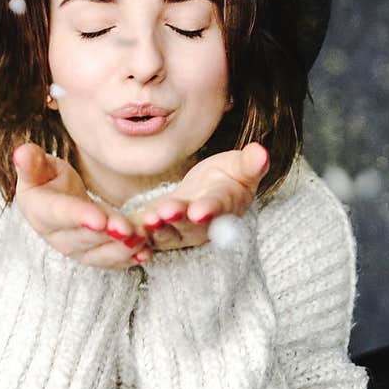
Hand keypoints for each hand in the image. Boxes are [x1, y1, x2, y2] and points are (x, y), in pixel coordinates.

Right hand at [13, 143, 151, 268]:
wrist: (53, 200)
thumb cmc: (45, 179)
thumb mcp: (36, 167)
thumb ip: (31, 162)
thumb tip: (21, 153)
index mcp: (41, 212)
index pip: (61, 215)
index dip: (80, 217)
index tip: (99, 218)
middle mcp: (58, 236)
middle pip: (84, 238)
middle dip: (107, 235)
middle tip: (129, 229)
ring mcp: (76, 249)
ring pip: (99, 255)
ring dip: (121, 250)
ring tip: (141, 239)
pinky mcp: (94, 255)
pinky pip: (112, 261)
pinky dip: (129, 259)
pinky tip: (146, 253)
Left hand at [127, 143, 269, 253]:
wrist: (211, 191)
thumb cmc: (229, 178)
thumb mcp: (240, 167)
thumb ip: (250, 164)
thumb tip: (262, 152)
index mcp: (225, 206)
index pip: (218, 208)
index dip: (209, 209)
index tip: (200, 209)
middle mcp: (204, 225)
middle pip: (189, 224)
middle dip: (177, 219)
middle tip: (165, 212)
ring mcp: (182, 231)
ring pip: (168, 232)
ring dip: (156, 228)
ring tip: (147, 218)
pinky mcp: (162, 231)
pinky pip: (149, 236)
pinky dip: (139, 235)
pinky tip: (126, 231)